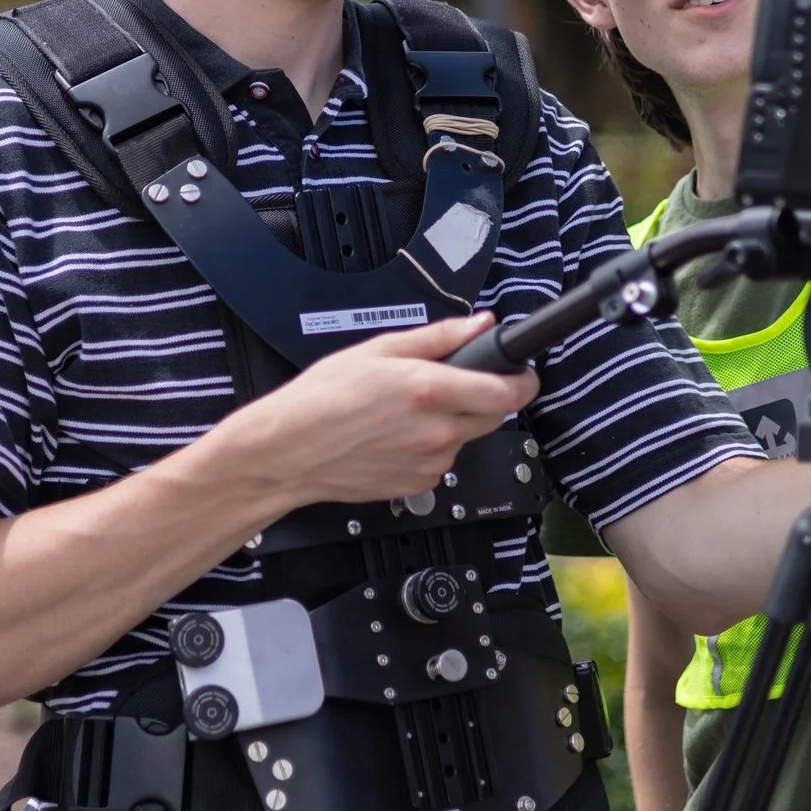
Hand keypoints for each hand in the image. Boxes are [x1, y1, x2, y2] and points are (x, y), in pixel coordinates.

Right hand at [217, 313, 539, 510]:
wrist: (289, 451)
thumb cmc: (323, 398)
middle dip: (487, 396)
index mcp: (431, 390)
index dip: (522, 379)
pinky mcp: (419, 485)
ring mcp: (431, 462)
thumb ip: (438, 337)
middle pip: (496, 415)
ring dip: (453, 422)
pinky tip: (396, 435)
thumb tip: (480, 325)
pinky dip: (431, 446)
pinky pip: (443, 460)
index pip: (509, 392)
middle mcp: (438, 431)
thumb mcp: (378, 350)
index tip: (518, 371)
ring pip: (466, 437)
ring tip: (407, 410)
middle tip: (454, 382)